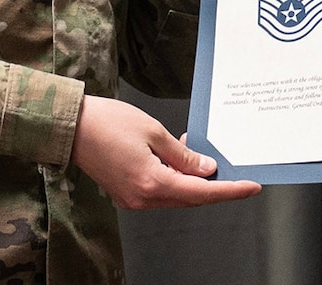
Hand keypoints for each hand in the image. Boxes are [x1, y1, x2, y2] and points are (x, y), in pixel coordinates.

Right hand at [70, 95, 259, 207]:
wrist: (71, 127)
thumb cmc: (107, 123)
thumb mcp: (154, 131)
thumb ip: (183, 154)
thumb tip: (205, 169)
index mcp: (152, 183)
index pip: (202, 192)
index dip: (229, 190)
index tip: (251, 187)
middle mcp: (142, 198)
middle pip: (189, 198)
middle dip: (213, 186)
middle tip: (232, 169)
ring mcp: (132, 198)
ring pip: (174, 196)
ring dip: (191, 180)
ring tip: (199, 152)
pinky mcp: (125, 193)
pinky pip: (158, 191)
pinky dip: (174, 178)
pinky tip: (177, 158)